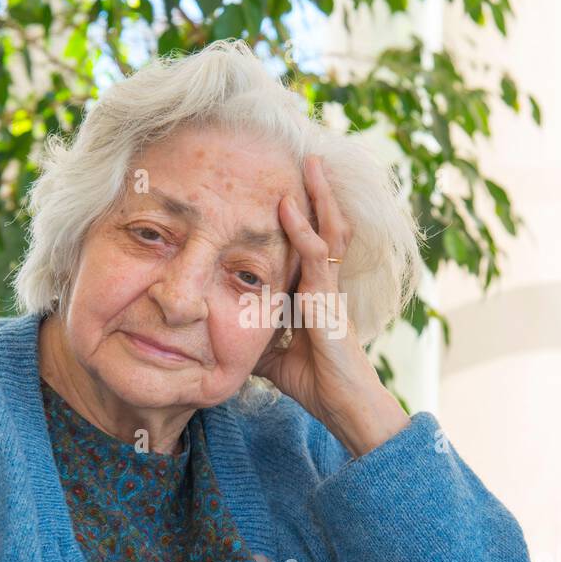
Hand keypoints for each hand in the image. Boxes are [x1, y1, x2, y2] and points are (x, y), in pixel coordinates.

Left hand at [252, 154, 410, 458]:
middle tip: (306, 155)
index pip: (308, 241)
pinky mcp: (329, 300)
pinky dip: (303, 230)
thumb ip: (252, 332)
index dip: (301, 212)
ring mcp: (329, 288)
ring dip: (318, 196)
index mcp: (313, 290)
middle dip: (316, 191)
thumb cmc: (314, 382)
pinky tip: (289, 207)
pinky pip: (317, 257)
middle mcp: (324, 282)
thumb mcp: (269, 351)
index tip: (284, 183)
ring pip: (329, 230)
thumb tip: (218, 327)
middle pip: (325, 224)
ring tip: (310, 162)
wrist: (342, 406)